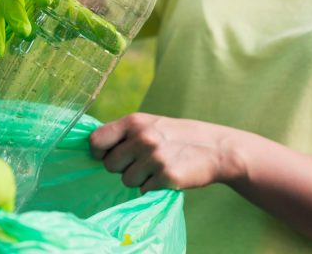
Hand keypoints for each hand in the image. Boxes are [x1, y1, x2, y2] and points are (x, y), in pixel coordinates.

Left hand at [89, 113, 244, 192]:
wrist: (216, 148)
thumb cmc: (178, 135)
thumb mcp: (151, 124)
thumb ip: (125, 133)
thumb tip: (95, 148)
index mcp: (134, 121)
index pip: (96, 140)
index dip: (98, 152)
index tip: (105, 156)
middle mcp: (142, 138)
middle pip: (109, 165)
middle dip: (121, 167)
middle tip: (140, 162)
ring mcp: (154, 158)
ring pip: (126, 180)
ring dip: (139, 178)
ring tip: (156, 167)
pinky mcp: (166, 177)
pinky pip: (144, 190)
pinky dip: (153, 187)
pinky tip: (167, 175)